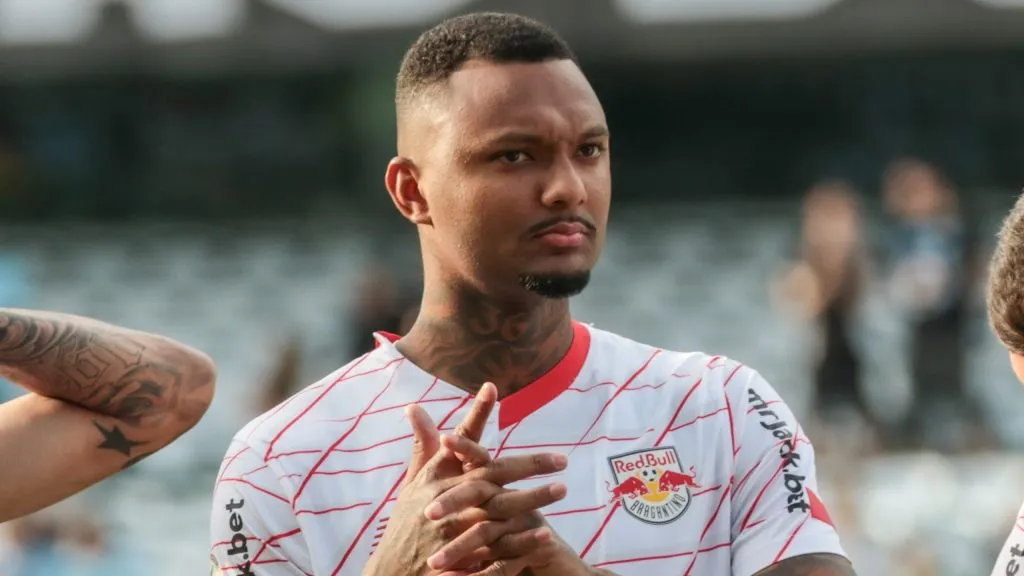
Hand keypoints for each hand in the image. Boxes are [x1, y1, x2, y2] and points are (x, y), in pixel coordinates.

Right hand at [365, 386, 566, 575]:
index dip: (474, 414)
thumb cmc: (406, 522)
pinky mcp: (464, 560)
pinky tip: (545, 534)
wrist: (392, 572)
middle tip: (562, 459)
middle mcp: (446, 500)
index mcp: (436, 478)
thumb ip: (422, 445)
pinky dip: (521, 543)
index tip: (491, 386)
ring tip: (561, 490)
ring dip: (530, 500)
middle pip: (492, 477)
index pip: (460, 441)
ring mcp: (455, 531)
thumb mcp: (412, 482)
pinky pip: (498, 551)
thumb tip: (413, 406)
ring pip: (499, 512)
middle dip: (527, 466)